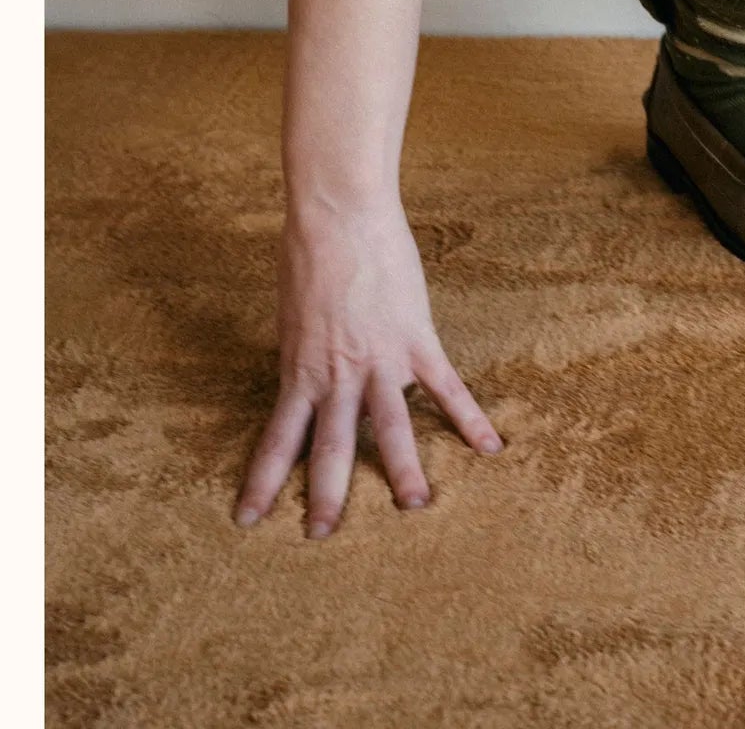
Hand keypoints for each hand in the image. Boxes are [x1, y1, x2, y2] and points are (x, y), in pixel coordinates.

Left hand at [234, 196, 501, 535]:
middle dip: (326, 497)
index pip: (277, 439)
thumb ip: (303, 352)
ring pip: (391, 429)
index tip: (247, 519)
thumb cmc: (307, 254)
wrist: (339, 217)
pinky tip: (490, 445)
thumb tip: (309, 374)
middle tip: (320, 535)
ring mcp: (380, 360)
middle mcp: (337, 376)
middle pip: (330, 448)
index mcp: (299, 370)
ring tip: (415, 507)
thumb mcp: (292, 315)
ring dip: (404, 471)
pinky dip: (469, 418)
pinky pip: (446, 388)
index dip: (261, 482)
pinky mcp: (417, 340)